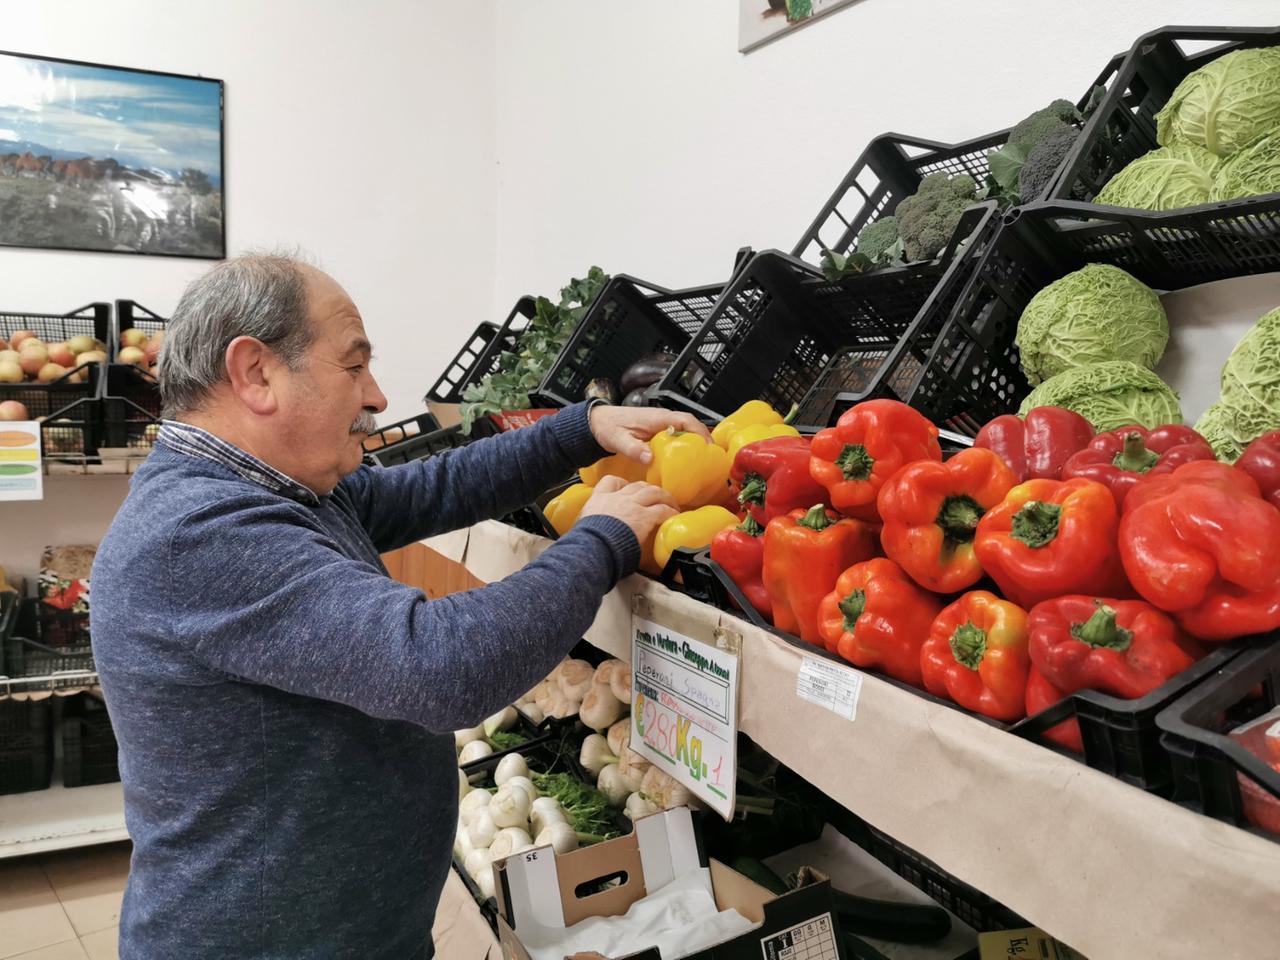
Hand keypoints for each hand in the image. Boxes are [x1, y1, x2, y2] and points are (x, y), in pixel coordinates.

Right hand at [579, 476, 678, 544]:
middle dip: (649, 489)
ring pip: (654, 492)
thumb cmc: (587, 542)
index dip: (621, 484)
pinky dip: (670, 512)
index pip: (610, 481)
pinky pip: (663, 510)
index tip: (627, 488)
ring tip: (671, 504)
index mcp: (599, 500)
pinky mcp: (644, 516)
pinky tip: (674, 516)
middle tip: (656, 497)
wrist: (593, 546)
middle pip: (637, 485)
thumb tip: (595, 536)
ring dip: (665, 497)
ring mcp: (632, 505)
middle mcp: (617, 498)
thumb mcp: (584, 527)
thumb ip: (593, 525)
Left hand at [588, 405, 711, 465]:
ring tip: (703, 459)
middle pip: (692, 424)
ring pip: (686, 429)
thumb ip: (633, 449)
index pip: (687, 420)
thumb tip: (649, 458)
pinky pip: (677, 434)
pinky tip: (685, 458)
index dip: (701, 432)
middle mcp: (662, 418)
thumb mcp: (618, 440)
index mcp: (657, 418)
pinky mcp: (657, 429)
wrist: (597, 422)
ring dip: (696, 441)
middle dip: (704, 438)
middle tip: (711, 457)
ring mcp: (661, 423)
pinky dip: (685, 443)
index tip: (708, 447)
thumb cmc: (608, 427)